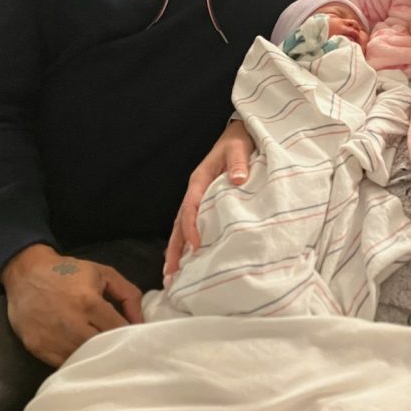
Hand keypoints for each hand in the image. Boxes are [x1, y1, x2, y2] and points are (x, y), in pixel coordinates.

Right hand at [0, 244, 142, 366]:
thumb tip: (141, 322)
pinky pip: (64, 364)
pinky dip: (76, 362)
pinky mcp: (38, 349)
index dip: (130, 334)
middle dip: (115, 348)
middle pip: (103, 347)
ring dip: (96, 358)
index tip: (136, 337)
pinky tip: (83, 355)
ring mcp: (52, 339)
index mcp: (89, 302)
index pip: (119, 329)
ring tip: (104, 353)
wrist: (26, 274)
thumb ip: (128, 295)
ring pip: (84, 360)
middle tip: (123, 349)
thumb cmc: (69, 272)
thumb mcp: (104, 274)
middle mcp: (71, 323)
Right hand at [164, 119, 254, 277]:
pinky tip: (187, 260)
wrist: (239, 136)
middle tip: (171, 274)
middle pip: (178, 224)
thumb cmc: (238, 142)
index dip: (191, 228)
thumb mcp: (238, 148)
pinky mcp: (206, 204)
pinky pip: (192, 226)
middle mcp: (195, 192)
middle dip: (174, 249)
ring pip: (181, 228)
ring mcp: (198, 199)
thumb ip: (238, 163)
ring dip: (176, 251)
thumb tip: (238, 179)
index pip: (190, 208)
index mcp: (199, 180)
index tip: (196, 247)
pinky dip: (186, 243)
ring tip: (172, 275)